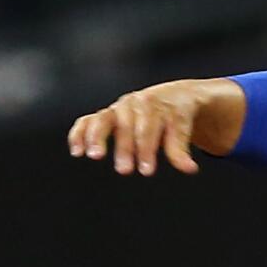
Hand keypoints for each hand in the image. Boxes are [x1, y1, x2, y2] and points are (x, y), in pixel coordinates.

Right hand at [67, 79, 227, 175]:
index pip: (149, 129)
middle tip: (125, 170)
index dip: (147, 150)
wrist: (173, 96)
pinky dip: (80, 133)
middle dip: (125, 148)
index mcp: (155, 105)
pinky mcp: (106, 115)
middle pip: (127, 126)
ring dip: (98, 138)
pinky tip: (77, 151)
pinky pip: (88, 121)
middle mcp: (134, 104)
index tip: (146, 170)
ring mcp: (118, 108)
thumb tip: (190, 168)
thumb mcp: (182, 129)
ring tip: (95, 156)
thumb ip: (180, 149)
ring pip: (104, 120)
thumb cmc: (177, 115)